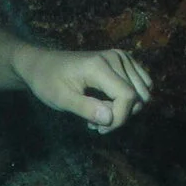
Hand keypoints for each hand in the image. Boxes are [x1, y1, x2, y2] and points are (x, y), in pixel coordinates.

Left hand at [12, 46, 151, 132]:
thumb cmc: (48, 81)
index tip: (99, 129)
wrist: (42, 64)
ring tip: (100, 114)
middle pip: (138, 96)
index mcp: (99, 66)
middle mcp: (115, 57)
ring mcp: (122, 56)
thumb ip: (85, 108)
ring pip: (143, 92)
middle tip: (95, 124)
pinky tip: (109, 104)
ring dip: (126, 109)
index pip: (128, 96)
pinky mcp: (124, 59)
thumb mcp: (61, 99)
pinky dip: (130, 98)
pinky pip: (142, 83)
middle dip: (120, 116)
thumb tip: (110, 119)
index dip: (119, 118)